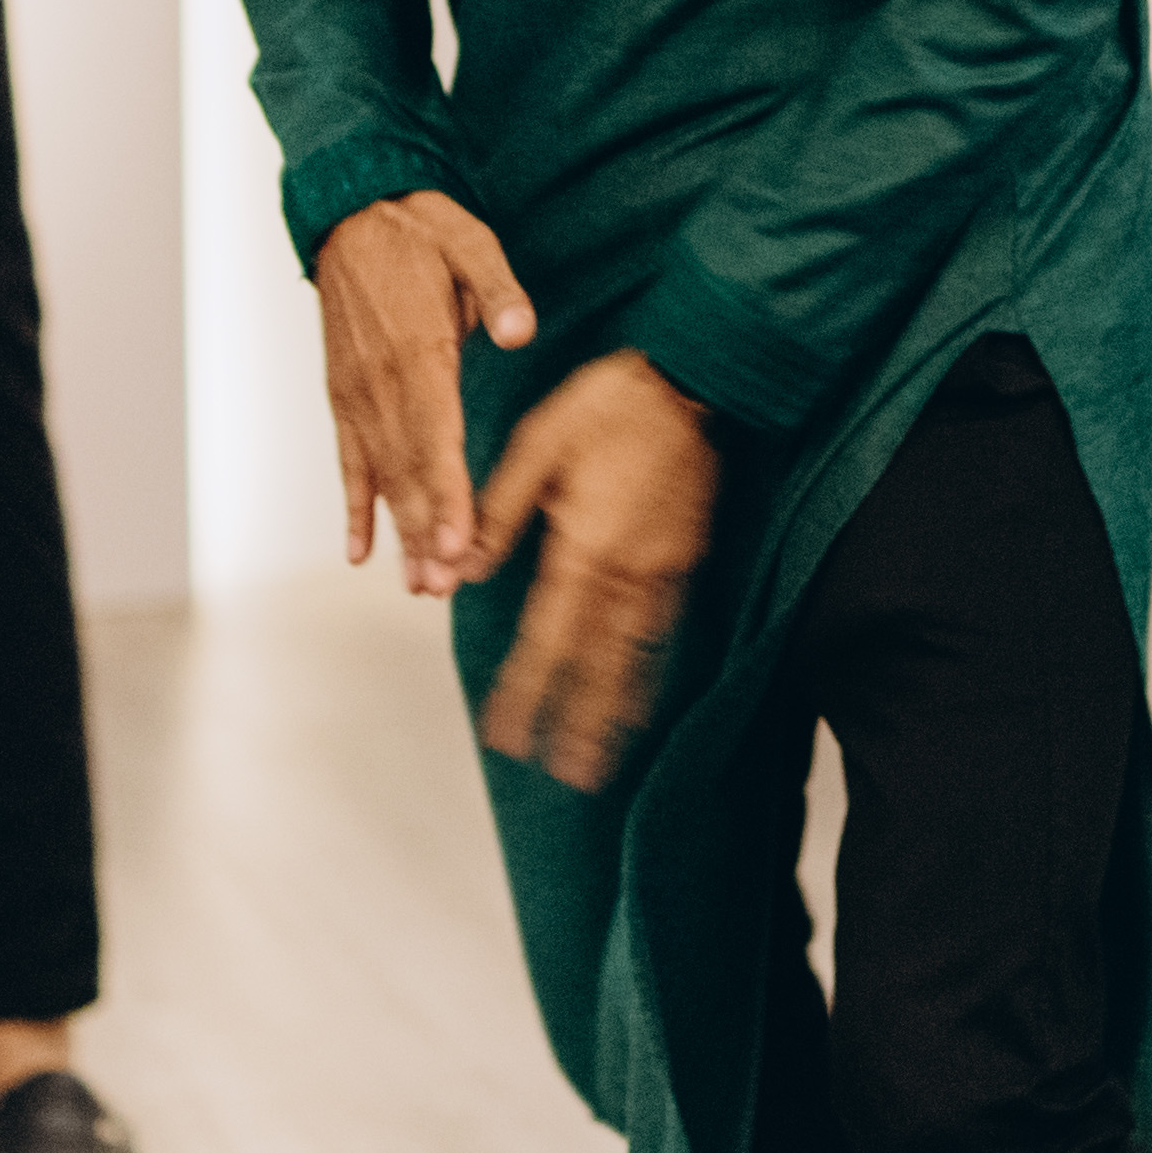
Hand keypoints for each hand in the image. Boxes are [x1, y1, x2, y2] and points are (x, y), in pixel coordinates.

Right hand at [317, 191, 534, 590]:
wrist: (350, 212)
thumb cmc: (418, 229)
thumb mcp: (469, 243)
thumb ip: (497, 290)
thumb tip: (520, 330)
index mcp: (418, 350)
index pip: (435, 436)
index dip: (446, 494)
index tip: (456, 541)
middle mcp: (382, 381)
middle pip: (407, 470)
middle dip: (426, 531)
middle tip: (442, 585)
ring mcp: (357, 392)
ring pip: (380, 475)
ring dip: (398, 531)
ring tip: (417, 583)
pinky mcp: (343, 394)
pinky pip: (348, 459)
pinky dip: (354, 506)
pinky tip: (361, 550)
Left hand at [472, 350, 720, 792]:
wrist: (688, 378)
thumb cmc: (608, 402)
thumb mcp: (536, 447)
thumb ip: (499, 515)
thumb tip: (463, 570)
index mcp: (583, 546)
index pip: (547, 638)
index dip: (527, 691)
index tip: (508, 733)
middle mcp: (626, 569)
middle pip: (599, 664)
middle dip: (581, 723)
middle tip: (569, 774)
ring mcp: (662, 566)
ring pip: (636, 652)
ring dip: (619, 707)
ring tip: (604, 752)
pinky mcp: (686, 553)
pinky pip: (664, 623)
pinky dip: (648, 663)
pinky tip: (639, 687)